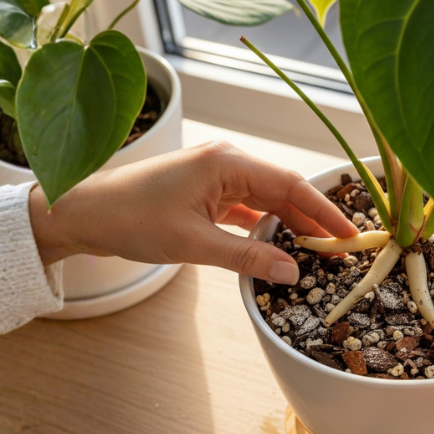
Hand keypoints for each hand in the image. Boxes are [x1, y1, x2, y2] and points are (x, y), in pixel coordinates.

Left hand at [27, 141, 357, 283]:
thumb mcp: (193, 244)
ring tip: (318, 253)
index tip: (350, 234)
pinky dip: (264, 228)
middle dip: (313, 220)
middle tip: (342, 251)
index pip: (290, 185)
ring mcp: (215, 177)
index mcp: (226, 162)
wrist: (83, 213)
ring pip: (267, 202)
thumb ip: (246, 257)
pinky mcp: (205, 193)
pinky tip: (280, 249)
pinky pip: (247, 209)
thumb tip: (293, 272)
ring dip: (290, 226)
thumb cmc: (131, 219)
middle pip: (283, 191)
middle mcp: (226, 162)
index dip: (324, 211)